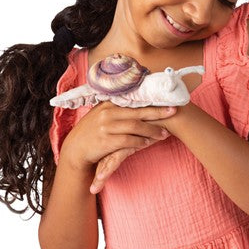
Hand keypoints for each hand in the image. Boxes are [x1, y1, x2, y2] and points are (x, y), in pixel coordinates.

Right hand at [60, 101, 176, 192]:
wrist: (75, 149)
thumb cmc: (93, 130)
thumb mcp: (102, 114)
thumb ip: (117, 107)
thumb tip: (137, 100)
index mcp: (108, 103)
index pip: (134, 100)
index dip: (151, 100)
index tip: (166, 99)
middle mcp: (107, 112)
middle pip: (138, 112)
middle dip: (158, 112)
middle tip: (173, 112)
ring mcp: (106, 127)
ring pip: (135, 127)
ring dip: (152, 131)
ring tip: (164, 134)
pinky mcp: (106, 141)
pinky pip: (128, 141)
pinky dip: (140, 142)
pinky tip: (148, 143)